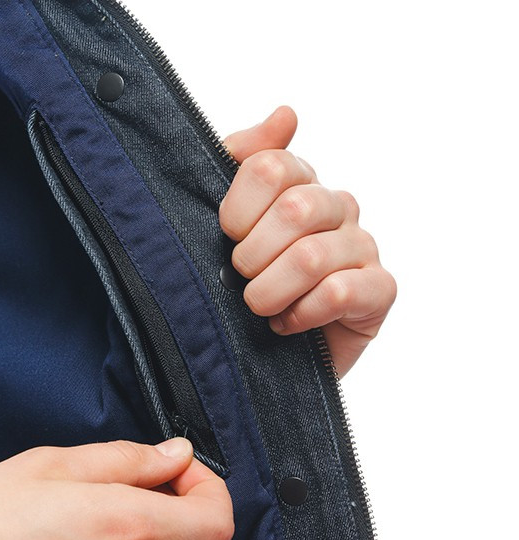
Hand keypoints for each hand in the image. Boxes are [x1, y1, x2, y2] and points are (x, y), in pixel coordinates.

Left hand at [220, 107, 396, 376]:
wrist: (266, 358)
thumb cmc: (246, 286)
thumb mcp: (228, 225)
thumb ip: (243, 163)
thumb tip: (285, 114)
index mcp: (299, 184)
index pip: (269, 167)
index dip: (237, 210)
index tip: (228, 238)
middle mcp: (336, 208)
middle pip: (294, 208)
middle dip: (252, 255)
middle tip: (241, 279)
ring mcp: (362, 248)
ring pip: (312, 256)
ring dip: (270, 291)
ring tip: (259, 308)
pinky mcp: (379, 291)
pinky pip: (339, 291)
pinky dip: (301, 313)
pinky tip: (287, 325)